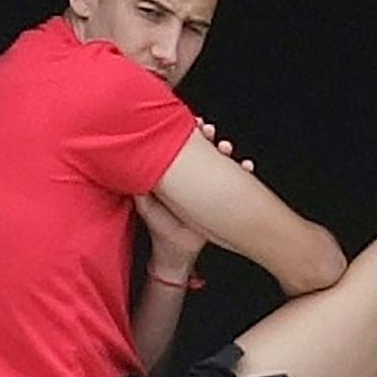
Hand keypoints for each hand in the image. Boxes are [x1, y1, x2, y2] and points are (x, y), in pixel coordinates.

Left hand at [132, 118, 255, 257]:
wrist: (176, 250)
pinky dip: (243, 173)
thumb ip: (141, 190)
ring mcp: (209, 188)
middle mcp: (194, 179)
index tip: (192, 125)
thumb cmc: (161, 227)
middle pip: (203, 151)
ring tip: (225, 148)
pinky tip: (245, 167)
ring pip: (220, 163)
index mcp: (177, 176)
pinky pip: (236, 183)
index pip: (184, 150)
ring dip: (225, 153)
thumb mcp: (147, 207)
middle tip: (209, 131)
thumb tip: (131, 170)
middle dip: (209, 139)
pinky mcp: (220, 199)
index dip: (189, 136)